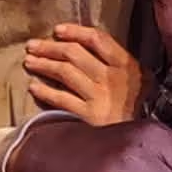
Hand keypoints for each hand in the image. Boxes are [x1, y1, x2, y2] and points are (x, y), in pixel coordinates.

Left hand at [24, 24, 145, 125]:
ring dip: (43, 65)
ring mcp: (100, 97)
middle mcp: (113, 78)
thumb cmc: (138, 107)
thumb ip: (114, 63)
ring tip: (29, 61)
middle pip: (74, 54)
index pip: (97, 39)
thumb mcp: (137, 79)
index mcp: (126, 65)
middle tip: (32, 45)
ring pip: (65, 73)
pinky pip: (62, 99)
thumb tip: (82, 45)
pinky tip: (33, 87)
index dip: (75, 31)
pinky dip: (45, 91)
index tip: (57, 30)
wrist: (142, 141)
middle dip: (50, 47)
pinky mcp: (90, 117)